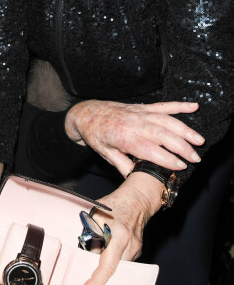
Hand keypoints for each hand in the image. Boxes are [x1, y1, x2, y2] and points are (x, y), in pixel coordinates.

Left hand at [64, 100, 203, 176]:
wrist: (85, 113)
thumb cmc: (95, 135)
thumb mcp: (105, 154)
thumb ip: (123, 165)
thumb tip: (138, 179)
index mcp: (122, 136)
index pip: (148, 148)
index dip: (166, 158)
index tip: (181, 166)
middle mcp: (132, 122)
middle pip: (161, 133)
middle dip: (181, 146)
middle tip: (195, 158)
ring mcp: (138, 112)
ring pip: (166, 119)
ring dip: (184, 129)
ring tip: (199, 141)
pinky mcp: (141, 107)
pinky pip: (162, 105)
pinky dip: (179, 105)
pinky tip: (194, 107)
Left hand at [79, 173, 162, 284]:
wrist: (136, 199)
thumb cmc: (113, 204)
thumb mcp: (94, 214)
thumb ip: (89, 232)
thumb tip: (81, 250)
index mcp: (118, 235)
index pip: (107, 265)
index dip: (96, 281)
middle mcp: (129, 245)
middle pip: (110, 267)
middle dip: (97, 269)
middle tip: (86, 269)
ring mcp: (135, 249)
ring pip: (115, 264)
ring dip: (104, 260)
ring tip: (98, 246)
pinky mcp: (138, 250)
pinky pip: (121, 259)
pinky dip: (112, 256)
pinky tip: (107, 246)